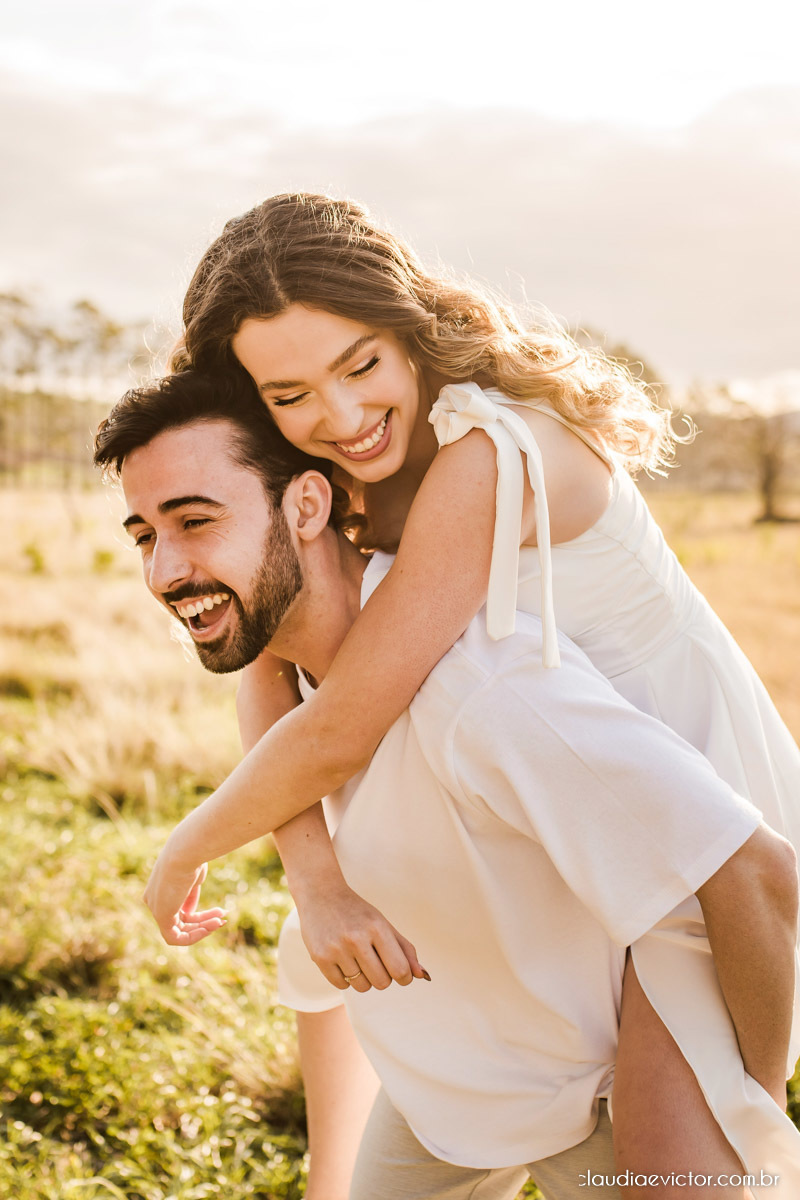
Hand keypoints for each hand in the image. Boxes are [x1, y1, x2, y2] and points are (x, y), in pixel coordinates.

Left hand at [143, 850, 226, 945]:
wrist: (186, 852)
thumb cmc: (192, 857)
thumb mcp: (192, 877)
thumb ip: (189, 896)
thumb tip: (189, 913)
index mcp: (160, 888)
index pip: (180, 908)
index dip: (200, 915)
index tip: (219, 911)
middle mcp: (154, 899)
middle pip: (181, 920)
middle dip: (203, 922)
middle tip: (223, 918)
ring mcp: (156, 908)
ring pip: (179, 930)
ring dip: (202, 928)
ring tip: (221, 921)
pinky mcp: (161, 916)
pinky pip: (175, 937)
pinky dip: (194, 936)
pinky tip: (210, 927)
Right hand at [296, 882, 428, 993]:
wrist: (321, 894)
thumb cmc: (358, 912)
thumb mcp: (383, 924)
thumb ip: (405, 949)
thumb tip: (422, 976)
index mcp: (377, 927)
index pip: (400, 970)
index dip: (404, 977)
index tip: (400, 973)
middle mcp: (356, 938)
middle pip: (382, 982)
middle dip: (382, 977)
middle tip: (375, 961)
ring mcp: (336, 949)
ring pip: (362, 986)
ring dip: (363, 978)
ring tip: (357, 959)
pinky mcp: (319, 957)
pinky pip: (341, 985)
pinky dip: (345, 978)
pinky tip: (342, 960)